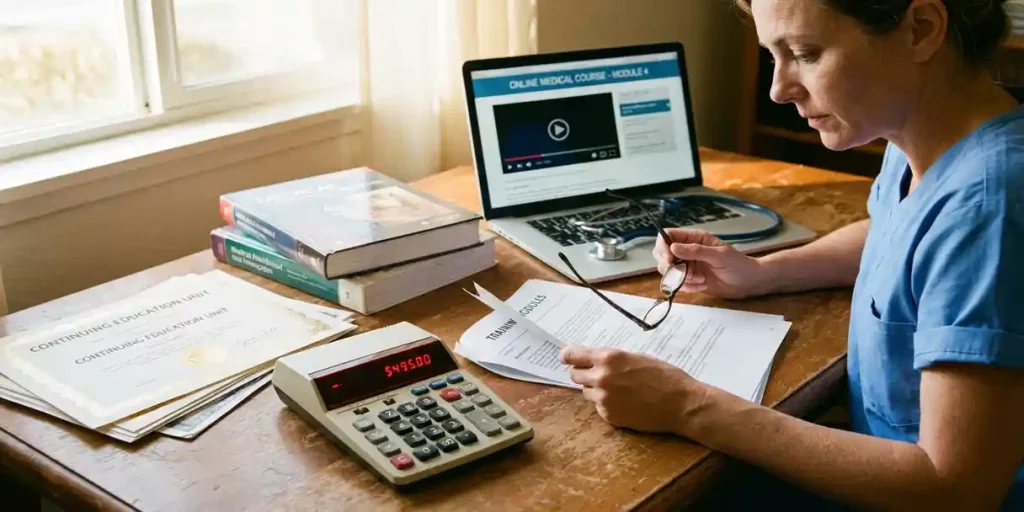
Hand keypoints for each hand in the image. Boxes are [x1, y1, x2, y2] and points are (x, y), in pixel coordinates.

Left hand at [559, 345, 707, 435]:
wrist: (681, 403)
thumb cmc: (664, 376)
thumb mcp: (636, 357)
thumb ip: (612, 359)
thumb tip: (592, 360)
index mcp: (608, 358)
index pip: (572, 355)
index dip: (568, 357)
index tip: (566, 358)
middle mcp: (602, 377)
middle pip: (574, 375)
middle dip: (583, 374)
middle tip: (598, 375)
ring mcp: (604, 399)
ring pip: (586, 392)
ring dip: (596, 390)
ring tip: (619, 390)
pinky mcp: (609, 416)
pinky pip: (599, 407)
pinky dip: (607, 405)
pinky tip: (626, 403)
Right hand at [653, 228, 769, 298]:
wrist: (748, 283)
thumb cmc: (737, 264)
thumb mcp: (718, 255)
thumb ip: (695, 251)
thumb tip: (672, 248)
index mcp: (694, 239)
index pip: (668, 236)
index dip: (663, 246)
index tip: (669, 259)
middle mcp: (687, 251)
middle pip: (662, 253)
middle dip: (668, 265)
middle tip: (681, 273)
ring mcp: (687, 266)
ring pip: (667, 270)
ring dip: (680, 277)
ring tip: (699, 280)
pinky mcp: (690, 280)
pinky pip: (677, 283)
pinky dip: (687, 287)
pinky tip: (702, 286)